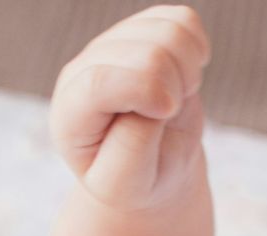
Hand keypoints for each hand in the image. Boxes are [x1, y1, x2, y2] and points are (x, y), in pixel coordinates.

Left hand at [50, 4, 210, 211]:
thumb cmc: (135, 180)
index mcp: (70, 115)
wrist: (152, 167)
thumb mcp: (125, 184)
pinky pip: (182, 20)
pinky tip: (184, 77)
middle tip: (168, 116)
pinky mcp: (142, 31)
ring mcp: (112, 46)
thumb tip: (154, 95)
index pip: (99, 82)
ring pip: (167, 31)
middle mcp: (83, 71)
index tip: (167, 112)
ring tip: (175, 98)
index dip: (143, 90)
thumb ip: (131, 147)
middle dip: (173, 88)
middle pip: (145, 54)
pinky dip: (196, 48)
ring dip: (186, 69)